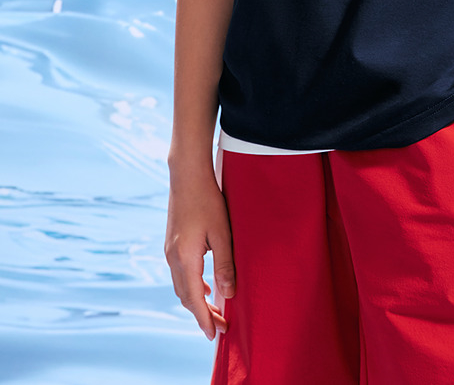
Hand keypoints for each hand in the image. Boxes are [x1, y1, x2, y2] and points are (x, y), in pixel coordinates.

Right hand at [164, 167, 235, 339]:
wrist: (187, 175)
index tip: (214, 335)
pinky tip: (206, 287)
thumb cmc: (207, 200)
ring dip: (197, 301)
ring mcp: (169, 251)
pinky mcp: (171, 244)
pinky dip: (192, 287)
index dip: (204, 319)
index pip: (195, 299)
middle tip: (221, 327)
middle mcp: (173, 258)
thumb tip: (227, 295)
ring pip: (182, 287)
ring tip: (215, 311)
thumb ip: (224, 265)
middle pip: (186, 297)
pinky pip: (180, 274)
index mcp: (185, 258)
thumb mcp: (222, 233)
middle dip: (202, 315)